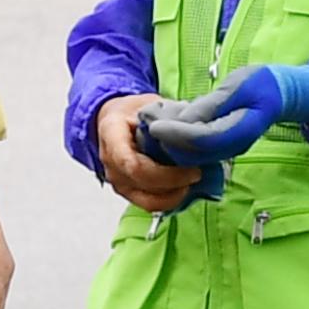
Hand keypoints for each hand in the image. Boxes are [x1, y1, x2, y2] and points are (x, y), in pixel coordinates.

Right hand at [94, 93, 204, 215]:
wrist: (114, 121)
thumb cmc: (132, 112)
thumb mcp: (150, 104)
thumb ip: (169, 118)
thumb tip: (196, 132)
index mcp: (111, 134)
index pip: (131, 162)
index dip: (163, 173)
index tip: (190, 168)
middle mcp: (110, 162)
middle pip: (143, 183)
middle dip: (176, 182)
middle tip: (198, 173)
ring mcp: (117, 180)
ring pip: (148, 200)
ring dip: (175, 194)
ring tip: (193, 181)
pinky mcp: (127, 192)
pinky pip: (150, 204)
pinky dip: (171, 199)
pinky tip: (185, 187)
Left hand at [135, 63, 308, 167]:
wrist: (279, 94)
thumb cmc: (261, 84)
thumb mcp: (237, 86)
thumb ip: (210, 105)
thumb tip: (183, 120)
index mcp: (240, 131)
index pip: (203, 139)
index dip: (176, 134)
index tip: (154, 125)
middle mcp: (232, 147)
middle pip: (193, 154)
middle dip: (167, 140)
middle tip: (147, 121)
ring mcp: (226, 150)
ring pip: (190, 156)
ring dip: (168, 141)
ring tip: (152, 121)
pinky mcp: (219, 148)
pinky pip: (194, 150)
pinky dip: (176, 140)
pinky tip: (166, 124)